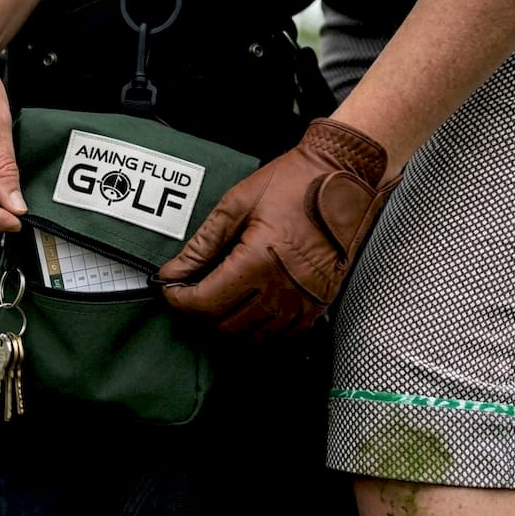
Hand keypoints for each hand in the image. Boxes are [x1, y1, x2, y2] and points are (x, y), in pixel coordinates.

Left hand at [156, 118, 397, 339]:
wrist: (344, 178)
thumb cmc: (295, 184)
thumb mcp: (236, 206)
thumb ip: (201, 245)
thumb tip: (174, 271)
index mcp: (258, 262)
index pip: (206, 303)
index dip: (179, 301)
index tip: (170, 290)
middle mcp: (283, 289)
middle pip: (225, 326)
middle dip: (198, 314)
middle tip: (189, 294)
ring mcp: (304, 301)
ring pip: (251, 337)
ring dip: (226, 325)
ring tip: (215, 301)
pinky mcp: (318, 305)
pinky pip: (280, 336)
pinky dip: (257, 330)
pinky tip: (246, 310)